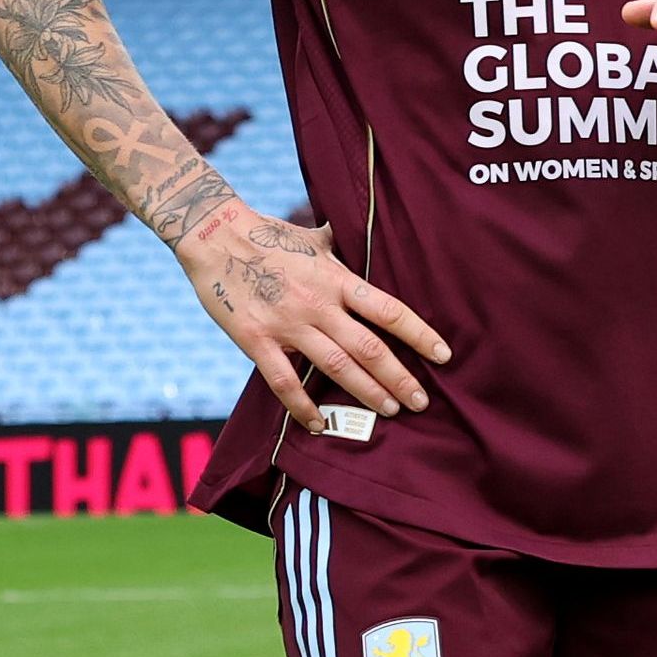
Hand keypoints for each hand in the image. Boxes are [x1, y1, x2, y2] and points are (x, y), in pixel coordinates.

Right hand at [177, 204, 449, 419]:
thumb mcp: (313, 238)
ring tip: (389, 411)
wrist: (212, 234)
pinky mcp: (256, 339)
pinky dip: (302, 405)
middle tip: (421, 401)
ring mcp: (287, 324)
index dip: (419, 334)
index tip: (443, 355)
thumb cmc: (267, 235)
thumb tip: (367, 233)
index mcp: (337, 279)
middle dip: (399, 377)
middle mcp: (318, 304)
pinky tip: (318, 423)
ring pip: (336, 366)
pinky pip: (283, 381)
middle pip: (369, 347)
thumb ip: (342, 247)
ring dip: (365, 392)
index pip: (389, 311)